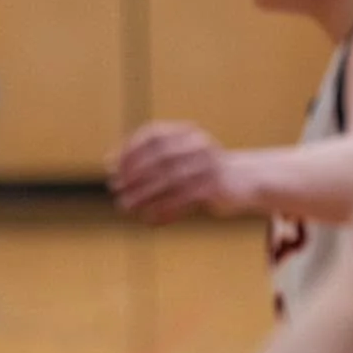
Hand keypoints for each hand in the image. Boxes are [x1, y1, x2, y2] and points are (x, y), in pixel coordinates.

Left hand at [108, 122, 247, 223]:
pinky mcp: (215, 188)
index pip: (153, 135)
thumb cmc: (198, 170)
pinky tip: (149, 220)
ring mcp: (209, 166)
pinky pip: (184, 201)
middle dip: (134, 174)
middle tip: (116, 188)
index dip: (130, 150)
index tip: (111, 166)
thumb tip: (109, 161)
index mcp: (187, 133)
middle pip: (160, 158)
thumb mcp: (175, 157)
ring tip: (126, 206)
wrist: (242, 182)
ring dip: (144, 195)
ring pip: (169, 182)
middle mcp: (199, 145)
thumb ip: (147, 158)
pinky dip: (164, 211)